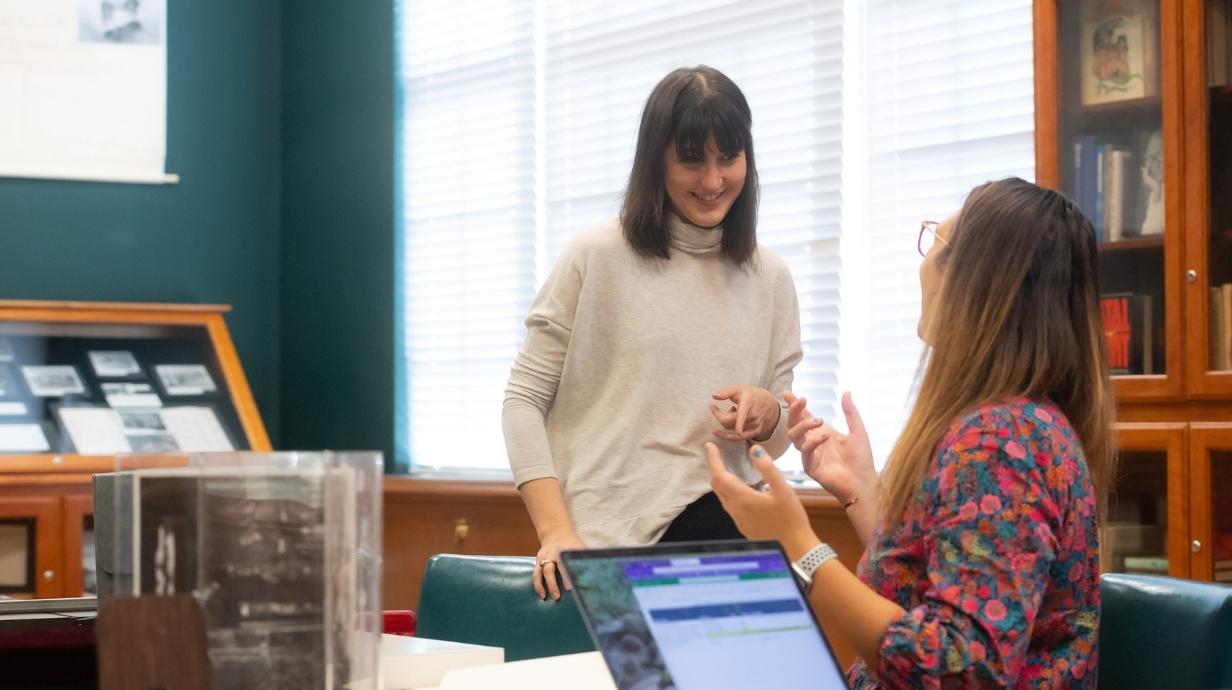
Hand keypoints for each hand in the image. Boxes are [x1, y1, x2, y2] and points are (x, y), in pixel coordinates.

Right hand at [533, 530, 585, 600]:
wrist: (555, 533)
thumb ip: (587, 558)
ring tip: (551, 597)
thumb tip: (602, 572)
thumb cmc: (572, 545)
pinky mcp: (538, 561)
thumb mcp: (580, 547)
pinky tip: (542, 595)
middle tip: (561, 594)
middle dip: (556, 581)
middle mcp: (554, 552)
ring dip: (546, 585)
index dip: (568, 574)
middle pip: (553, 566)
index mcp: (567, 548)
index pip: (567, 562)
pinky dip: (538, 585)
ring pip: (543, 570)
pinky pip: (536, 574)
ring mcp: (545, 557)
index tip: (571, 586)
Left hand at [706, 442, 818, 558]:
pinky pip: (729, 506)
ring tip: (727, 469)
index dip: (713, 459)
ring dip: (721, 481)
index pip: (719, 475)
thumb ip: (768, 468)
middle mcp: (736, 510)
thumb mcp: (783, 489)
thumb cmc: (791, 518)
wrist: (795, 549)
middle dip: (715, 468)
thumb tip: (755, 450)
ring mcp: (738, 520)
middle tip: (718, 455)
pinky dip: (728, 493)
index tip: (710, 446)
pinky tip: (741, 491)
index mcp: (743, 498)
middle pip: (717, 486)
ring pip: (722, 497)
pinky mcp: (744, 527)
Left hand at [710, 386, 781, 442]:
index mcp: (748, 403)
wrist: (768, 403)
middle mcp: (753, 415)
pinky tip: (725, 428)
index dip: (725, 416)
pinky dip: (728, 435)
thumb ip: (726, 392)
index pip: (738, 414)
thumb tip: (714, 396)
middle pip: (729, 423)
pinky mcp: (755, 432)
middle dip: (718, 416)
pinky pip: (738, 439)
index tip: (712, 408)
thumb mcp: (738, 388)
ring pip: (731, 430)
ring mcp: (755, 425)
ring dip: (725, 423)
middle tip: (714, 408)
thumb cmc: (751, 395)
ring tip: (726, 413)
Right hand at [788, 391, 876, 504]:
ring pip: (793, 436)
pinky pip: (804, 451)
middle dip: (794, 411)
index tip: (787, 393)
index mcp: (822, 433)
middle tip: (801, 400)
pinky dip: (812, 442)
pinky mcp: (810, 466)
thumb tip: (847, 392)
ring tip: (818, 421)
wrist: (863, 482)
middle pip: (793, 424)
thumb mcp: (858, 431)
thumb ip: (850, 412)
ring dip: (803, 425)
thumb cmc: (861, 460)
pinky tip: (825, 436)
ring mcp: (810, 454)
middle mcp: (813, 442)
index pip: (803, 416)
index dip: (795, 405)